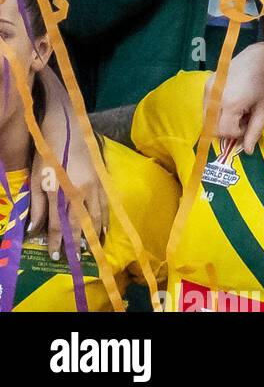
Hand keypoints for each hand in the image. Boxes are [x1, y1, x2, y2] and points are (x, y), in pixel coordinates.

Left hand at [29, 110, 108, 259]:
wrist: (69, 128)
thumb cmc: (48, 153)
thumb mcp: (36, 178)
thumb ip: (37, 205)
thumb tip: (35, 229)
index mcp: (60, 193)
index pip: (58, 224)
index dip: (56, 241)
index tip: (55, 255)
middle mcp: (80, 193)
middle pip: (79, 223)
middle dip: (77, 242)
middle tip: (77, 258)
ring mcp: (94, 186)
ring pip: (96, 215)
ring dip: (95, 233)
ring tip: (95, 247)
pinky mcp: (102, 179)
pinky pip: (106, 203)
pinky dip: (105, 217)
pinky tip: (105, 226)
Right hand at [213, 42, 263, 154]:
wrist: (259, 56)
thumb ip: (255, 131)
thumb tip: (247, 151)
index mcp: (230, 103)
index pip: (224, 132)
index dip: (238, 132)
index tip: (249, 121)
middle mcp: (214, 97)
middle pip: (212, 128)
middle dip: (227, 128)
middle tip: (243, 117)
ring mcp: (208, 89)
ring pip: (207, 119)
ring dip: (221, 120)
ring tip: (238, 108)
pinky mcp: (207, 84)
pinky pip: (207, 107)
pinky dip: (217, 111)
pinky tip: (231, 101)